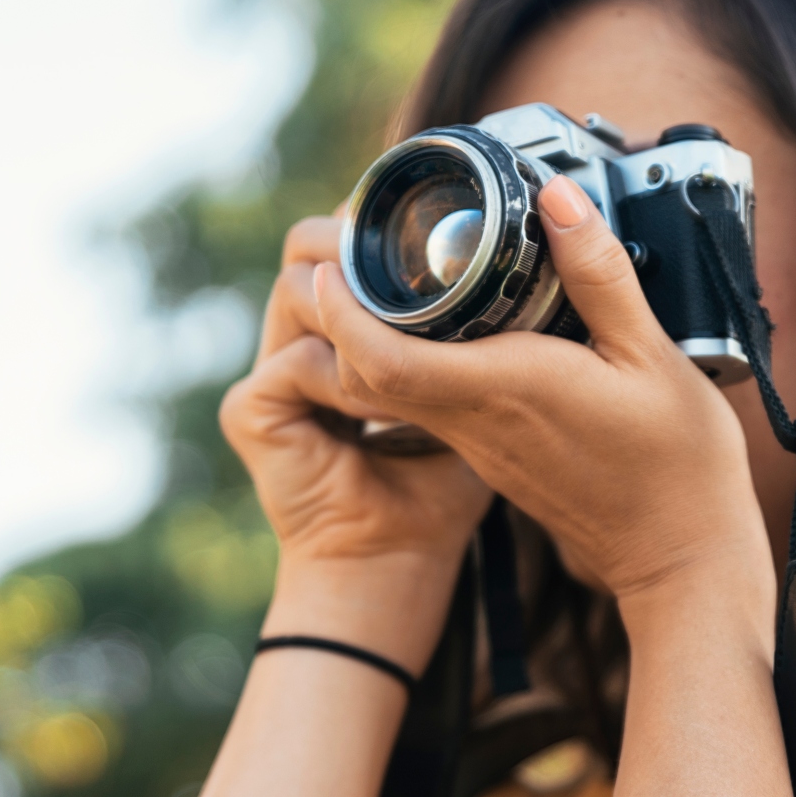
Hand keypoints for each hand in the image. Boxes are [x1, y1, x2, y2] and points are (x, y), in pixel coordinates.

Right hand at [220, 215, 491, 672]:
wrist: (395, 572)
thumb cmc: (442, 496)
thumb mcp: (485, 401)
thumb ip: (494, 338)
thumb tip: (542, 267)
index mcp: (356, 337)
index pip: (354, 252)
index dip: (385, 228)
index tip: (441, 223)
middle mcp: (305, 343)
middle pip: (310, 250)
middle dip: (359, 241)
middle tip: (420, 253)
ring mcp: (272, 376)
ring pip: (297, 290)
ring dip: (353, 299)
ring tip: (411, 319)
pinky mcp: (253, 412)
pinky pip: (294, 362)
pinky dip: (339, 367)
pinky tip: (383, 391)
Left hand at [313, 177, 774, 613]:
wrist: (680, 560)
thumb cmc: (677, 463)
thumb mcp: (653, 355)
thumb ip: (598, 274)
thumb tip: (556, 197)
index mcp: (504, 390)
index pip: (383, 359)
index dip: (342, 311)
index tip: (331, 263)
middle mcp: (476, 421)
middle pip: (369, 374)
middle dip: (346, 315)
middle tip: (357, 254)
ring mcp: (480, 445)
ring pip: (395, 390)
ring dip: (376, 339)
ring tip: (397, 279)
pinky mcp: (492, 457)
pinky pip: (429, 405)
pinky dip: (416, 363)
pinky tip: (451, 328)